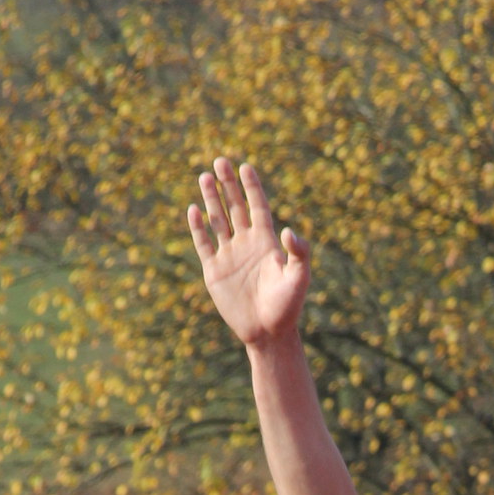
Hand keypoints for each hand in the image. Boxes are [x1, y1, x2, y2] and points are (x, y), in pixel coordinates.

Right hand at [188, 157, 309, 349]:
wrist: (268, 334)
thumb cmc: (287, 307)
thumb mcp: (299, 279)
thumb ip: (299, 254)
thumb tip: (290, 231)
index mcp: (267, 243)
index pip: (258, 207)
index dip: (252, 187)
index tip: (245, 167)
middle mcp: (247, 245)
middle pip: (235, 207)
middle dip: (228, 185)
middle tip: (220, 160)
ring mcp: (229, 256)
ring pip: (218, 220)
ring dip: (211, 200)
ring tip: (205, 176)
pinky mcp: (215, 271)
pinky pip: (204, 244)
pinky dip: (198, 227)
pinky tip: (193, 209)